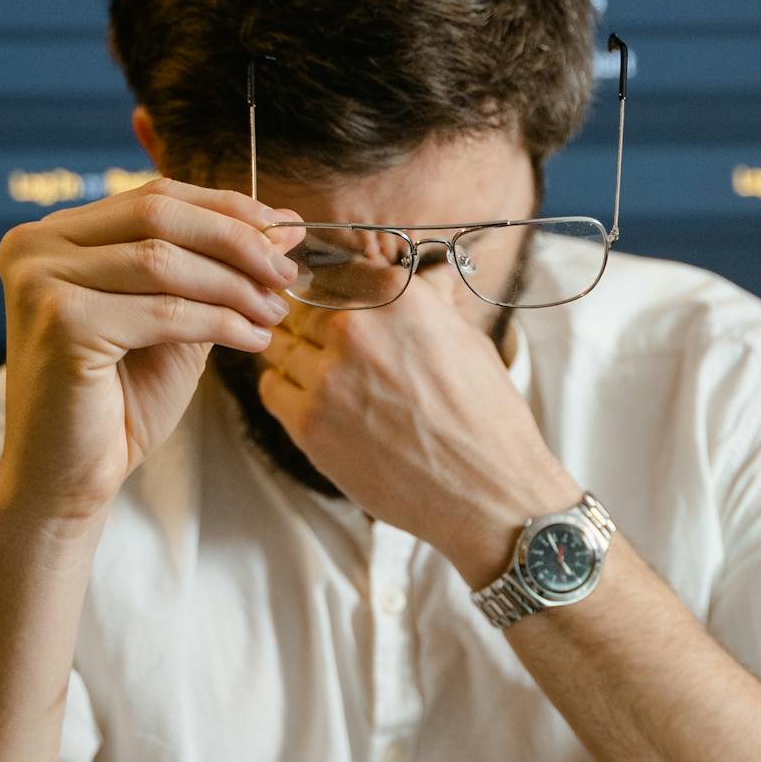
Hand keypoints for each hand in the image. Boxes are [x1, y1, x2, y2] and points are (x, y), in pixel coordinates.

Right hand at [0, 181, 302, 530]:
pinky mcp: (61, 322)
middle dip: (236, 241)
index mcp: (53, 236)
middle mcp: (35, 247)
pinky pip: (165, 311)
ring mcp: (41, 281)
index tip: (283, 232)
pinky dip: (221, 323)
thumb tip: (282, 226)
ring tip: (274, 312)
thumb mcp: (172, 323)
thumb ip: (213, 272)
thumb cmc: (116, 405)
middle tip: (286, 272)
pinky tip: (252, 340)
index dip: (225, 209)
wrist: (67, 481)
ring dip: (235, 286)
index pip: (152, 197)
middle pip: (158, 215)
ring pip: (165, 262)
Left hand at [257, 267, 578, 583]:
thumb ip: (425, 301)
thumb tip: (418, 274)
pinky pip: (271, 388)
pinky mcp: (309, 423)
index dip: (332, 288)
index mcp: (395, 297)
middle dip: (312, 324)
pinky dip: (286, 390)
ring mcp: (326, 376)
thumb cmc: (485, 418)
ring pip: (281, 346)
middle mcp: (354, 328)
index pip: (334, 270)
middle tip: (328, 347)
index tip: (332, 301)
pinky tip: (314, 401)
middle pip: (301, 307)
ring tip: (325, 378)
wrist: (489, 491)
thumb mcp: (465, 339)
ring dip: (298, 357)